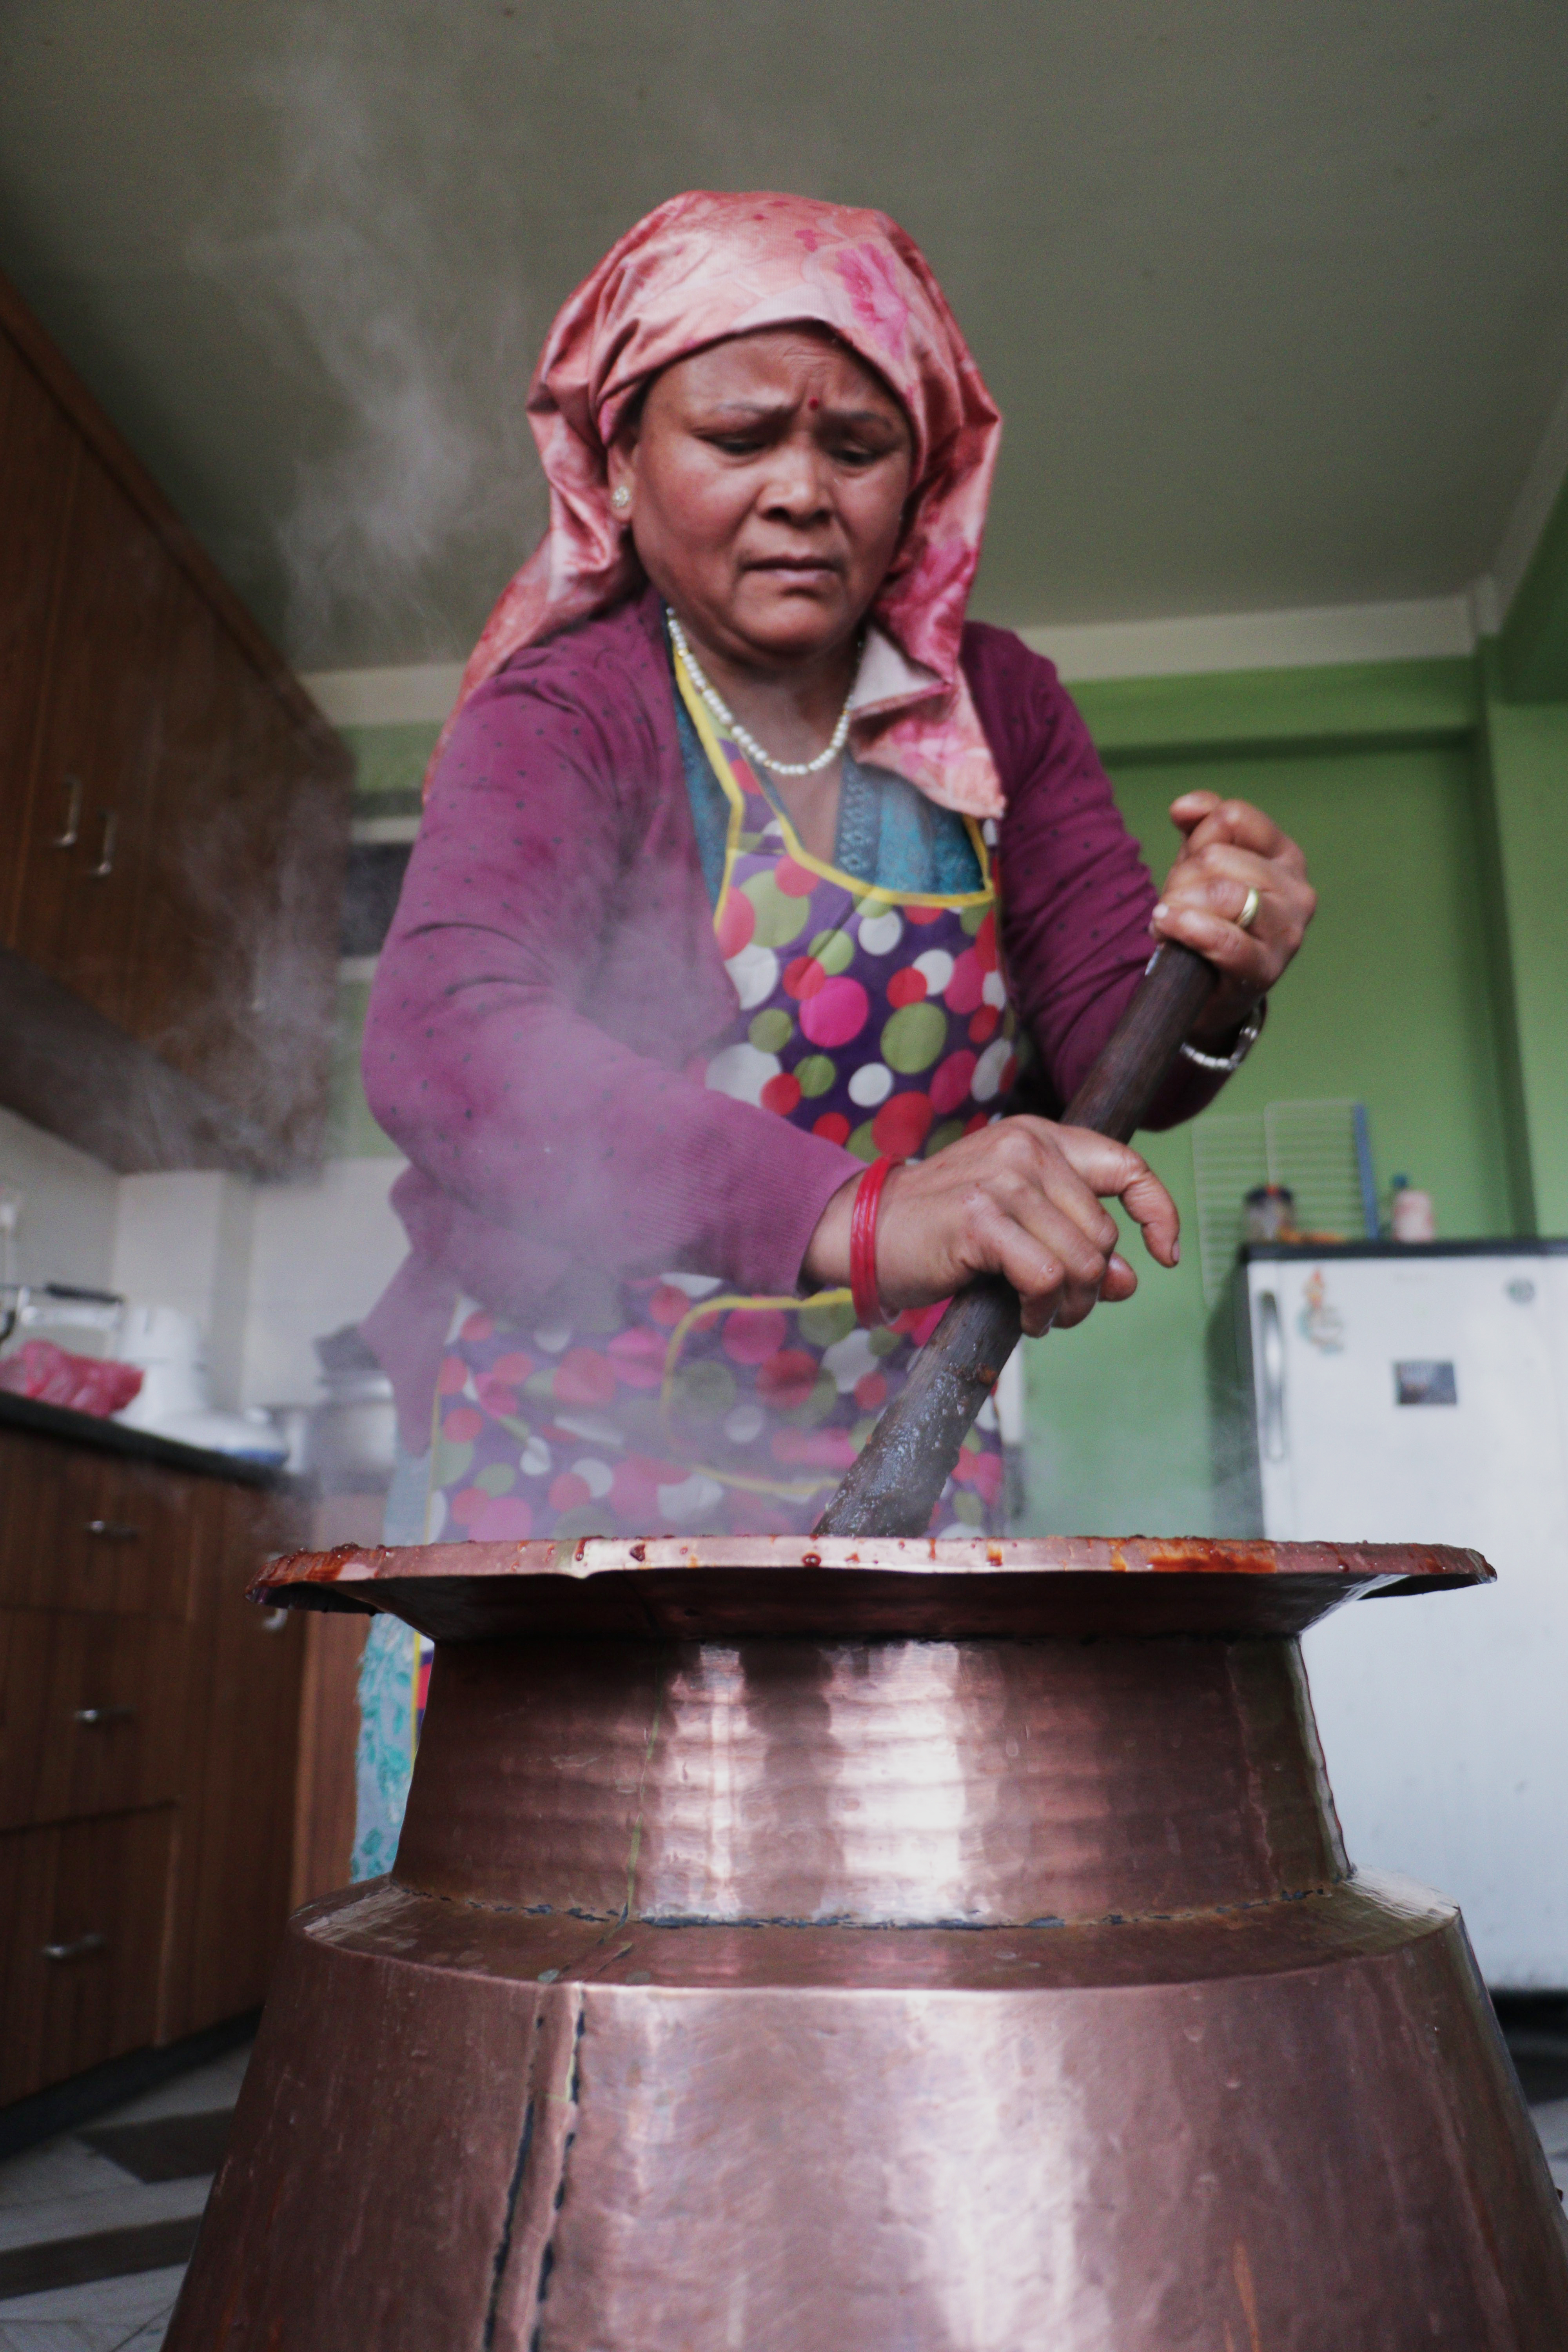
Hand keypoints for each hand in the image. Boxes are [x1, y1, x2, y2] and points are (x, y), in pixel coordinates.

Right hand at [801, 1117, 1179, 1336]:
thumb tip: (1127, 1281)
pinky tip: (1023, 1315)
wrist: (861, 1231)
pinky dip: (1042, 1308)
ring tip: (1040, 1315)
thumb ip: (1074, 1243)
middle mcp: (1026, 1150)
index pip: (1127, 1166)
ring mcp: (1003, 1181)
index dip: (1158, 1212)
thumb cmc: (939, 1231)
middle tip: (1059, 1308)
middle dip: (1092, 1286)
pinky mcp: (981, 1218)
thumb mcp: (1018, 1227)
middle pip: (1104, 1233)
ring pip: (1082, 1260)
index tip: (1165, 1253)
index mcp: (1039, 1139)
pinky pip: (1046, 1277)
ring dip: (1069, 1305)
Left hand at [1152, 791, 1315, 1041]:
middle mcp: (1297, 890)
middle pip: (1218, 856)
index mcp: (1285, 856)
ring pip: (1222, 892)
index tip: (1188, 861)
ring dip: (1179, 905)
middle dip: (1181, 878)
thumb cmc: (1210, 918)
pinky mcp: (1267, 969)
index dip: (1197, 837)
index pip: (1232, 817)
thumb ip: (1201, 825)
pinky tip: (1168, 929)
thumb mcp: (1203, 863)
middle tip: (1174, 903)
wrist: (1210, 989)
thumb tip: (1184, 807)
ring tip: (1169, 921)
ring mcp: (1287, 931)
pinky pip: (1223, 938)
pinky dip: (1186, 929)